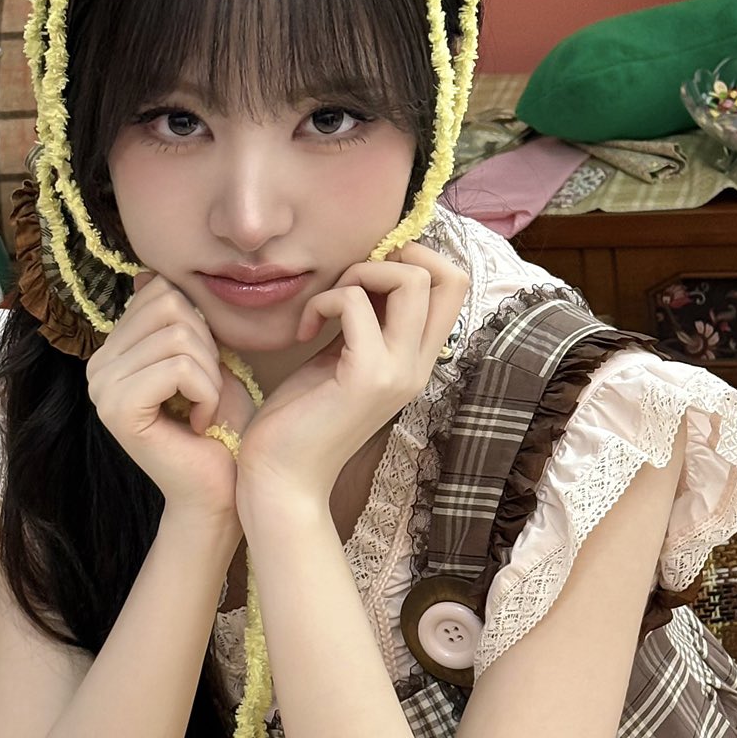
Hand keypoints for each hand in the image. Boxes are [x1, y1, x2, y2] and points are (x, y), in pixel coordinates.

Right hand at [85, 272, 253, 524]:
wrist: (221, 487)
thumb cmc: (219, 425)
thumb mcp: (201, 356)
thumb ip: (175, 318)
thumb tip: (146, 274)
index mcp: (112, 351)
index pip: (159, 291)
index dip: (199, 325)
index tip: (201, 371)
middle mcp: (97, 367)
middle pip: (168, 307)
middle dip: (206, 347)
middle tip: (205, 392)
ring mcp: (101, 389)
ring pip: (177, 337)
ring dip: (209, 375)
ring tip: (203, 409)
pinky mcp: (118, 410)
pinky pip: (178, 369)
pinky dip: (207, 394)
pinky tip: (200, 423)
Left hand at [235, 245, 468, 516]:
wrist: (281, 478)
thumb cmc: (303, 418)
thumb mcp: (343, 357)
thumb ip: (366, 321)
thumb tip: (369, 271)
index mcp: (418, 362)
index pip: (455, 288)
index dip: (417, 262)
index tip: (367, 280)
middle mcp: (419, 367)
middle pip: (448, 276)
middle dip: (392, 259)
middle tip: (349, 286)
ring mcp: (397, 372)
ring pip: (411, 280)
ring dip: (359, 274)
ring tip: (327, 306)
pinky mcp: (365, 377)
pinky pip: (355, 302)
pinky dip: (324, 301)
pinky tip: (304, 331)